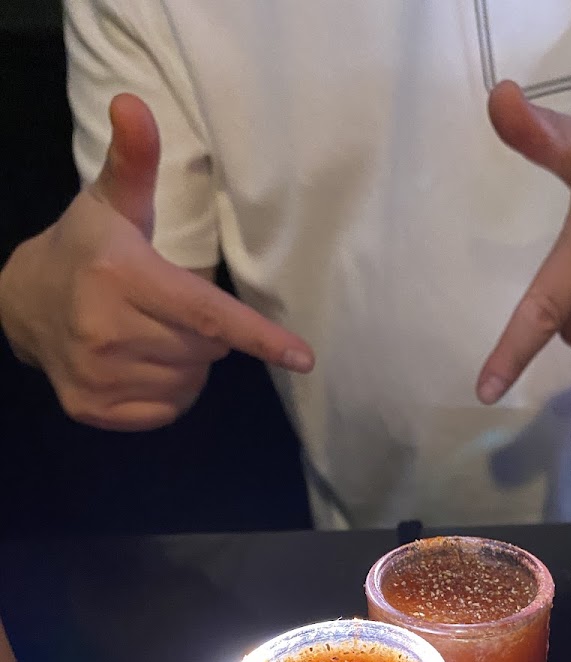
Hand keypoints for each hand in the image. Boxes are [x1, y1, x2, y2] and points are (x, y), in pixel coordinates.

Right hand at [0, 94, 313, 431]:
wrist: (25, 304)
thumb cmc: (88, 250)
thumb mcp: (111, 203)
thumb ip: (134, 161)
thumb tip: (134, 103)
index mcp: (122, 279)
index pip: (207, 315)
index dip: (259, 337)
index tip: (303, 356)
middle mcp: (106, 332)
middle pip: (205, 351)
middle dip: (205, 334)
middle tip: (173, 308)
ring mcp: (97, 376)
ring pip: (189, 384)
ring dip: (187, 364)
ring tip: (153, 334)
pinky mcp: (93, 409)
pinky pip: (166, 411)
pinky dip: (167, 393)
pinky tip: (140, 363)